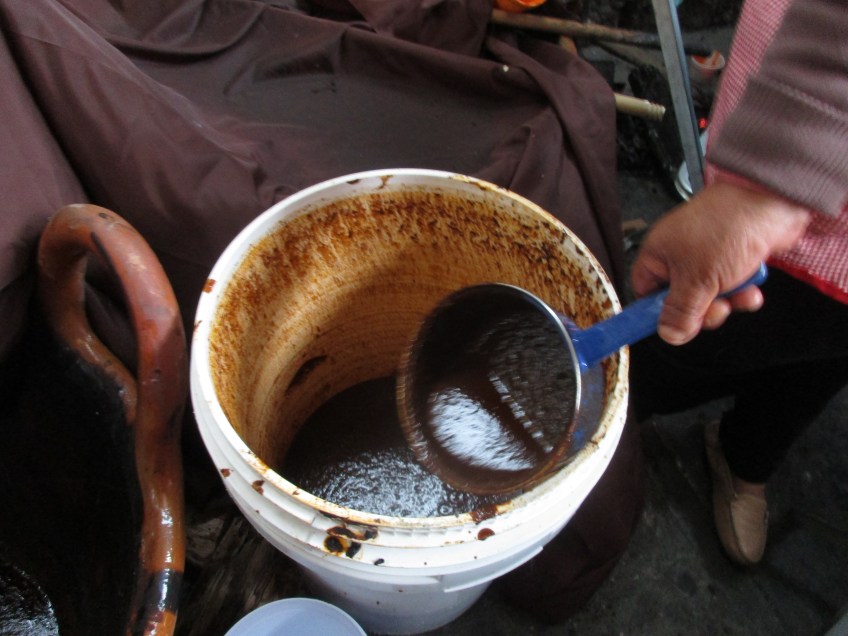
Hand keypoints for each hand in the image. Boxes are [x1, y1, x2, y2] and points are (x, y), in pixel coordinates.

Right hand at [631, 179, 810, 344]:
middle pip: (679, 301)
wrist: (770, 199)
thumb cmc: (726, 226)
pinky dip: (742, 291)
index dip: (656, 313)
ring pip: (708, 296)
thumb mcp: (697, 279)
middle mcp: (678, 255)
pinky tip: (751, 287)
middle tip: (715, 308)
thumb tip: (668, 334)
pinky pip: (730, 287)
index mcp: (658, 255)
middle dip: (701, 311)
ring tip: (737, 293)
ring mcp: (706, 256)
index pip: (645, 293)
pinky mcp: (731, 258)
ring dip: (726, 302)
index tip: (673, 327)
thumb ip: (681, 312)